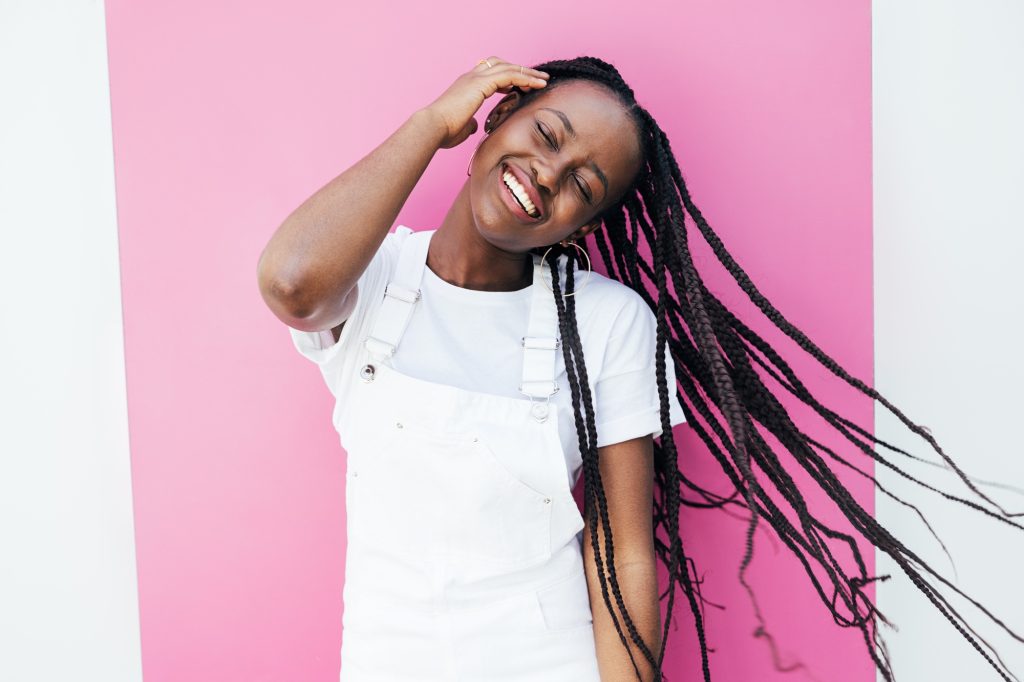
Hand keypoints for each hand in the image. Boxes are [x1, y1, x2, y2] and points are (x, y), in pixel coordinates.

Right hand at [420, 56, 549, 149]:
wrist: (433, 127)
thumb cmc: (443, 131)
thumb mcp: (461, 127)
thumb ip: (469, 123)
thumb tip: (474, 126)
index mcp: (466, 85)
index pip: (490, 72)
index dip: (508, 76)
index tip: (522, 85)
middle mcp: (471, 77)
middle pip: (501, 64)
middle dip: (521, 71)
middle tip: (538, 78)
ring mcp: (476, 78)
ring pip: (508, 67)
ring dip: (528, 73)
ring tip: (544, 80)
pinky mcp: (481, 83)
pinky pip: (510, 75)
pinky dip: (525, 78)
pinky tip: (537, 85)